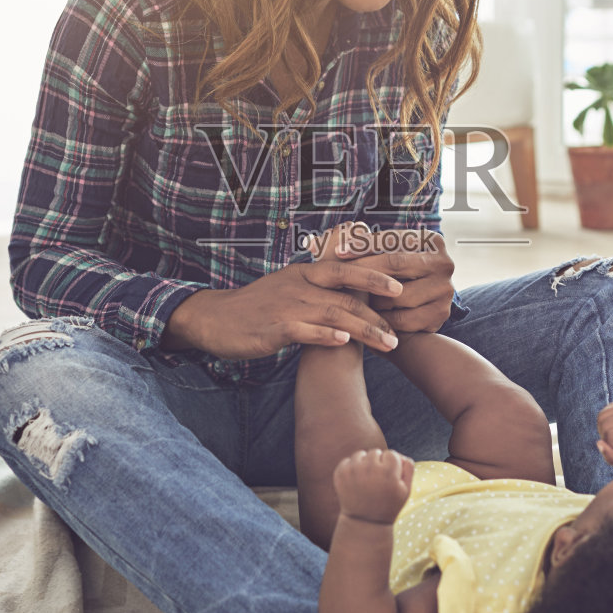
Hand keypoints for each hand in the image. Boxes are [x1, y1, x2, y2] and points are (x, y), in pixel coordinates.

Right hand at [164, 252, 404, 359]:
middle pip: (345, 296)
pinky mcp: (272, 329)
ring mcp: (285, 307)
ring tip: (386, 344)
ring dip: (362, 330)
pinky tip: (343, 342)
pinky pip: (303, 331)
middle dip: (376, 313)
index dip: (373, 276)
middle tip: (400, 331)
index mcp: (303, 274)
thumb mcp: (287, 287)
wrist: (213, 318)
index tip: (399, 287)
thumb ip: (316, 288)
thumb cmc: (255, 307)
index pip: (344, 269)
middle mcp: (297, 286)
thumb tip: (349, 292)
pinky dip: (324, 335)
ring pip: (332, 315)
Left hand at [309, 223, 454, 333]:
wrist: (405, 323)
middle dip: (363, 271)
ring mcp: (446, 290)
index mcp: (431, 241)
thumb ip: (347, 247)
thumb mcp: (372, 262)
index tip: (335, 253)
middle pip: (395, 264)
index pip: (390, 240)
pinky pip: (404, 319)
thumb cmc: (383, 287)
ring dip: (373, 300)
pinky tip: (368, 321)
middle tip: (336, 279)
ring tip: (352, 302)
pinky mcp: (442, 315)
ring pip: (398, 294)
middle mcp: (444, 262)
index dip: (362, 245)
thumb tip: (311, 242)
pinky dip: (384, 321)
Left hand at [333, 448, 413, 523]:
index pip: (391, 454)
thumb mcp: (405, 490)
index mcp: (388, 472)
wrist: (364, 522)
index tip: (389, 479)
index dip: (392, 466)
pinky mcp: (340, 473)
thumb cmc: (389, 505)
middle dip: (378, 463)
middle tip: (377, 482)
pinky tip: (356, 482)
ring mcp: (353, 470)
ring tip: (367, 481)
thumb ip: (408, 468)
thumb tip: (400, 454)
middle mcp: (369, 468)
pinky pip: (348, 460)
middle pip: (376, 452)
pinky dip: (352, 468)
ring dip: (364, 463)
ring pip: (361, 454)